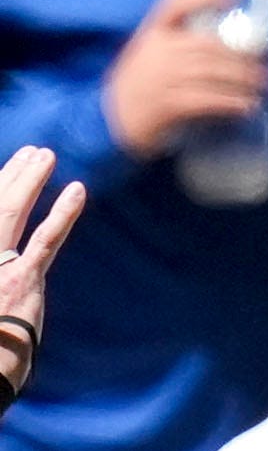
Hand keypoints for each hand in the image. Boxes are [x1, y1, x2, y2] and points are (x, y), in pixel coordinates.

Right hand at [0, 150, 82, 405]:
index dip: (3, 184)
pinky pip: (46, 239)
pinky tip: (77, 190)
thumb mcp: (2, 298)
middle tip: (35, 152)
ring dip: (31, 180)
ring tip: (46, 155)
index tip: (16, 167)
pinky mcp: (24, 279)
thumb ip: (8, 272)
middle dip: (15, 173)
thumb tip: (16, 261)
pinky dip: (63, 213)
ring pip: (14, 211)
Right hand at [101, 0, 267, 161]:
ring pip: (213, 73)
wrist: (112, 119)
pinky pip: (208, 101)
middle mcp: (158, 50)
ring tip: (265, 86)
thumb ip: (178, 46)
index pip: (175, 3)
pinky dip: (231, 103)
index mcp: (152, 32)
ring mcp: (163, 77)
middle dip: (244, 55)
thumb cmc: (138, 86)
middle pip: (209, 45)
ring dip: (245, 80)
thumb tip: (226, 50)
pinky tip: (248, 106)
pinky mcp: (170, 104)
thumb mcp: (149, 54)